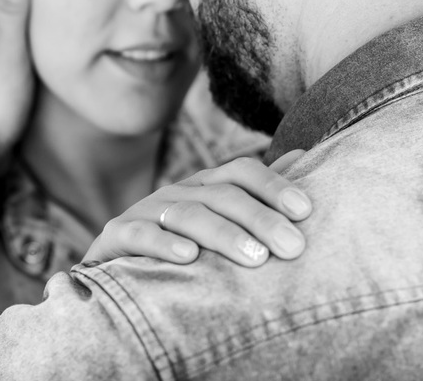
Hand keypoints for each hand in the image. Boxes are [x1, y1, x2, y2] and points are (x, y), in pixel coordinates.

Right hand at [82, 150, 310, 267]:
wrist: (116, 268)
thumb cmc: (181, 245)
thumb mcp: (220, 220)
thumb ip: (259, 192)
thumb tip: (302, 154)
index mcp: (205, 185)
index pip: (242, 172)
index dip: (274, 186)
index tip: (306, 211)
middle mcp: (178, 191)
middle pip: (223, 195)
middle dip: (260, 218)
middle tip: (293, 247)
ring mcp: (145, 211)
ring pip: (187, 214)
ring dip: (223, 235)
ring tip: (255, 258)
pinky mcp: (116, 236)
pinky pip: (139, 235)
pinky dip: (163, 244)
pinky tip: (189, 258)